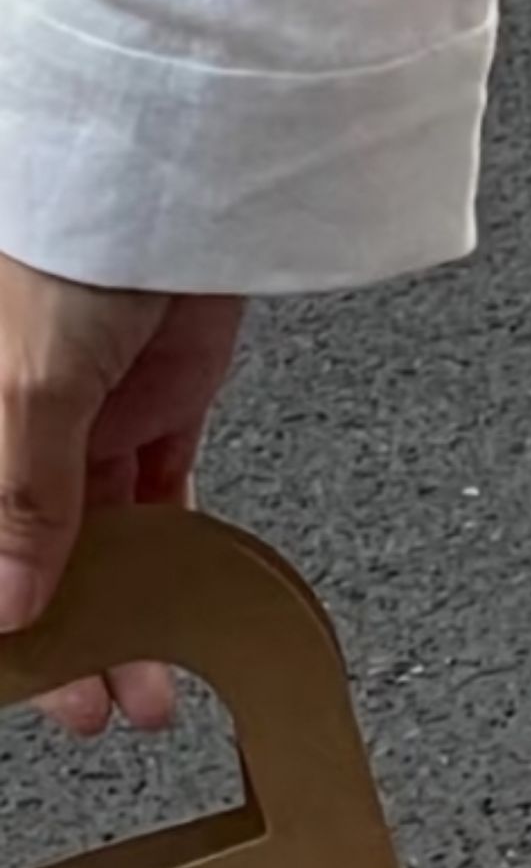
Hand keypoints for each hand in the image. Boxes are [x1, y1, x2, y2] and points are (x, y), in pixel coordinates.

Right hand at [0, 256, 244, 733]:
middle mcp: (7, 411)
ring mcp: (78, 408)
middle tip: (80, 709)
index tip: (17, 679)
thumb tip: (5, 606)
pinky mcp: (151, 401)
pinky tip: (172, 616)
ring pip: (90, 539)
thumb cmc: (68, 229)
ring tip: (137, 692)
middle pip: (23, 547)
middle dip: (55, 636)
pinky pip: (151, 498)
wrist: (176, 158)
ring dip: (117, 617)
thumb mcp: (27, 381)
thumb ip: (18, 499)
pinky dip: (162, 559)